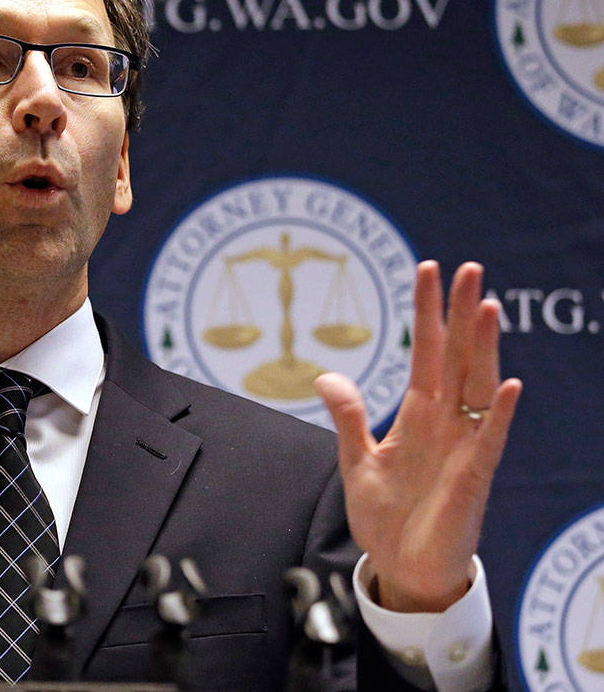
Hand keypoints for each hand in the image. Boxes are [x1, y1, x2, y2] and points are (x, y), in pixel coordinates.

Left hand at [315, 261, 520, 612]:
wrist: (402, 569)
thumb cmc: (387, 516)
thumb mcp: (357, 460)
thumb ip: (349, 417)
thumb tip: (327, 375)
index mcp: (418, 414)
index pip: (425, 351)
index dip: (426, 312)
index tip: (427, 269)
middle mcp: (446, 421)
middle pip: (457, 356)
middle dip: (460, 313)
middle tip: (469, 267)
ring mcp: (463, 446)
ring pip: (478, 386)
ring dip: (484, 348)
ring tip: (486, 306)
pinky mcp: (473, 477)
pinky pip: (491, 441)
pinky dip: (501, 414)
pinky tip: (511, 385)